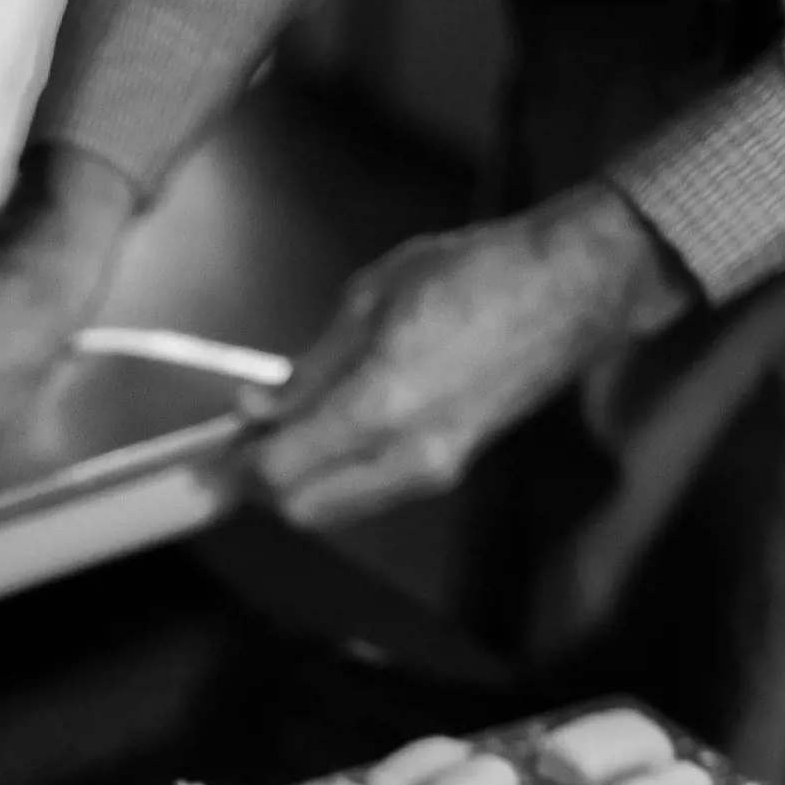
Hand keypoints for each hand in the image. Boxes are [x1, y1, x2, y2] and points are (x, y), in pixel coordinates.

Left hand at [255, 182, 699, 528]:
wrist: (572, 288)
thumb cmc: (478, 274)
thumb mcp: (372, 299)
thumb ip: (311, 367)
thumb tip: (260, 408)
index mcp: (380, 406)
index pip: (281, 471)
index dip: (238, 468)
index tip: (212, 453)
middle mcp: (408, 454)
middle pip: (304, 510)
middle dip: (264, 486)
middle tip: (241, 446)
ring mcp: (436, 470)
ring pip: (339, 509)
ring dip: (301, 483)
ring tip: (282, 432)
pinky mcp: (453, 469)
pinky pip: (373, 493)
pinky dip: (338, 476)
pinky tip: (328, 432)